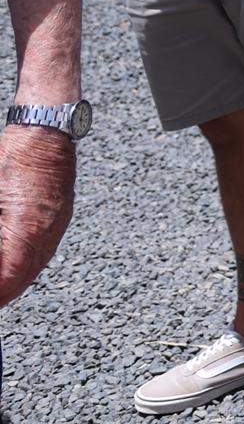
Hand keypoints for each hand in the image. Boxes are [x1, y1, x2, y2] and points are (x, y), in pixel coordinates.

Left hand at [0, 124, 75, 308]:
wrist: (45, 130)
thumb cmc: (13, 157)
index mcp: (26, 230)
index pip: (8, 279)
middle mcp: (46, 232)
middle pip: (22, 277)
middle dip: (3, 292)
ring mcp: (56, 224)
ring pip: (34, 266)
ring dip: (13, 280)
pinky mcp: (58, 215)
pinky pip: (42, 250)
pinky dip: (25, 264)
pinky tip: (12, 265)